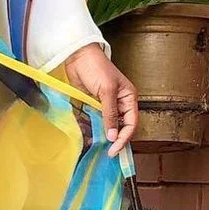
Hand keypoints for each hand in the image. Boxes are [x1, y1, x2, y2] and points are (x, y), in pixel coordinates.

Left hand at [62, 43, 138, 157]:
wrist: (77, 56)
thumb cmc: (96, 67)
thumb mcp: (106, 91)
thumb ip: (109, 114)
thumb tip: (113, 136)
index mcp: (128, 98)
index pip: (131, 123)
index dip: (124, 137)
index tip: (114, 149)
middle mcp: (119, 103)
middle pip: (120, 126)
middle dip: (115, 139)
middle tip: (107, 152)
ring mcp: (105, 105)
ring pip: (107, 125)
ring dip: (102, 135)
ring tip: (96, 146)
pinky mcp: (92, 104)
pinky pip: (94, 120)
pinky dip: (91, 128)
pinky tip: (88, 135)